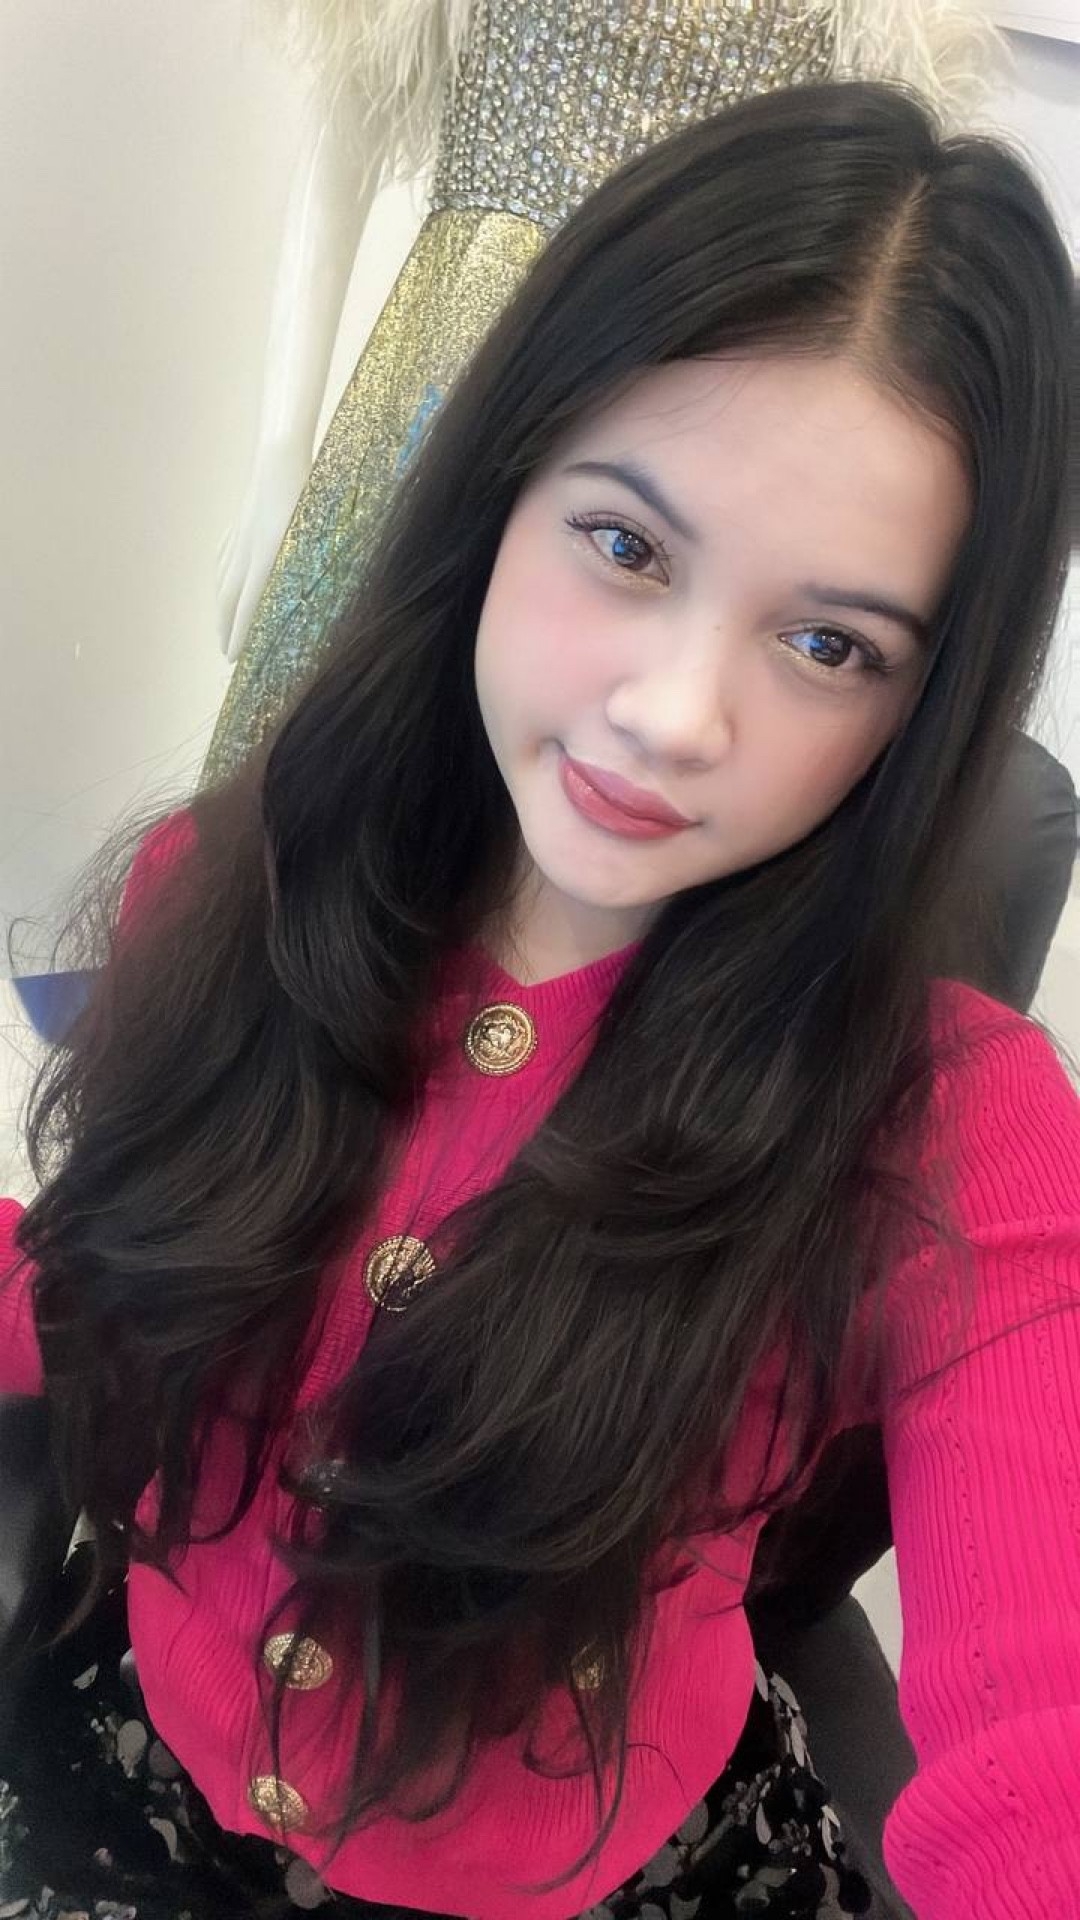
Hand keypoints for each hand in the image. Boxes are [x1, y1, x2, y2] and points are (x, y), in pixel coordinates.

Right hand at [215, 444, 311, 661]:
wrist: (280, 455)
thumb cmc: (308, 492)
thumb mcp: (318, 534)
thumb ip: (313, 569)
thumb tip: (318, 603)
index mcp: (267, 559)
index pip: (250, 606)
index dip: (241, 635)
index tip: (235, 659)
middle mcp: (247, 553)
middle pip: (230, 599)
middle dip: (226, 629)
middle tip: (226, 654)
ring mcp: (239, 537)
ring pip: (224, 580)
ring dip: (221, 608)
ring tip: (221, 629)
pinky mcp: (238, 523)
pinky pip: (224, 556)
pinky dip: (221, 576)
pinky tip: (221, 584)